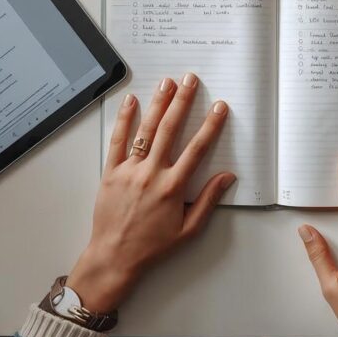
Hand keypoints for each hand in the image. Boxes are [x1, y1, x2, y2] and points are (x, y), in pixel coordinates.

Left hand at [67, 73, 234, 312]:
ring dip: (158, 103)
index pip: (197, 149)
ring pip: (146, 130)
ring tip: (167, 82)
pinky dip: (125, 119)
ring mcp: (129, 170)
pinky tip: (131, 101)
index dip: (210, 125)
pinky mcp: (111, 172)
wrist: (114, 256)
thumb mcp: (188, 229)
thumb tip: (227, 177)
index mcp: (173, 187)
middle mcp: (152, 174)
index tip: (219, 107)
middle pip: (170, 130)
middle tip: (191, 80)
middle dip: (183, 102)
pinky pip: (118, 141)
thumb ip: (208, 200)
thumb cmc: (152, 246)